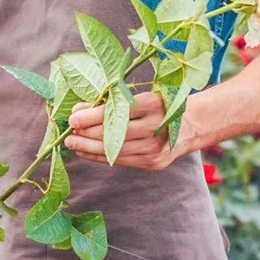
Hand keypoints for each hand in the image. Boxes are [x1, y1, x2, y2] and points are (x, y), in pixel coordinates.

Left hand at [64, 92, 187, 169]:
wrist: (192, 124)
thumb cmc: (158, 106)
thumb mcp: (138, 97)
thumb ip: (109, 103)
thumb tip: (78, 110)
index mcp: (153, 104)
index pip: (116, 112)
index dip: (91, 117)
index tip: (73, 118)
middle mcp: (156, 127)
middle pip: (114, 133)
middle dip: (86, 135)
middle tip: (68, 135)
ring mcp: (156, 148)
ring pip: (115, 150)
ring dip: (89, 149)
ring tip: (72, 144)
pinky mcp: (153, 163)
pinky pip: (120, 161)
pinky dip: (100, 157)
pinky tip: (86, 153)